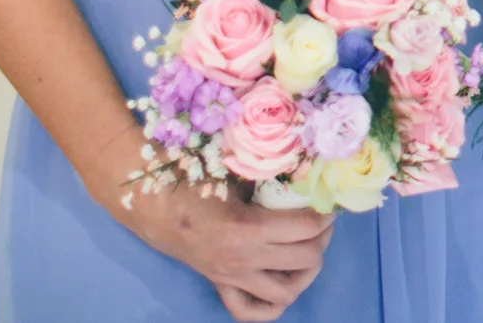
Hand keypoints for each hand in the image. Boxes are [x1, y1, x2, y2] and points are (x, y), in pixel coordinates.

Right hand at [92, 135, 335, 319]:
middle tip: (323, 222)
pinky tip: (281, 280)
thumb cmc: (194, 180)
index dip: (326, 214)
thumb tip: (310, 173)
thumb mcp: (237, 173)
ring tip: (308, 250)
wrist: (153, 206)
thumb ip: (272, 179)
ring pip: (286, 292)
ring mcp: (231, 278)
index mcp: (247, 229)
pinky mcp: (221, 286)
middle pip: (306, 258)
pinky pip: (250, 311)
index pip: (307, 228)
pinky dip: (272, 304)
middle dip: (323, 238)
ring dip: (306, 272)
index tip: (330, 203)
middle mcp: (242, 260)